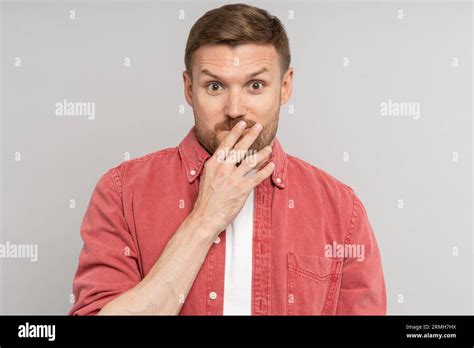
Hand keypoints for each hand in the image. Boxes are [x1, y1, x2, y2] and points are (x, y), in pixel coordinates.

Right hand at [190, 121, 274, 236]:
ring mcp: (233, 179)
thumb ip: (216, 166)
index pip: (226, 144)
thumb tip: (224, 158)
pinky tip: (271, 165)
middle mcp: (224, 169)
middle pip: (240, 148)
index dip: (235, 133)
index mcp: (214, 164)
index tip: (242, 124)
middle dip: (251, 135)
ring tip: (269, 147)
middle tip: (258, 126)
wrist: (206, 216)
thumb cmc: (206, 200)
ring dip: (262, 153)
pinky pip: (257, 177)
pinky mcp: (242, 189)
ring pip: (251, 161)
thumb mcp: (207, 177)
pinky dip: (266, 170)